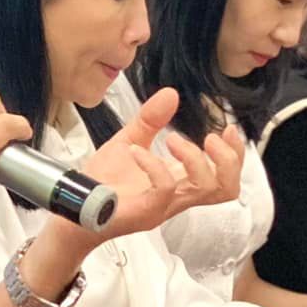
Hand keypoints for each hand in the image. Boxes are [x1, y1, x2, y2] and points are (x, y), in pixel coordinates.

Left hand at [77, 90, 244, 242]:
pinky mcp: (144, 213)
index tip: (229, 129)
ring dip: (197, 158)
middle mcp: (177, 197)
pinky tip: (135, 152)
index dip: (235, 156)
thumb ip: (150, 120)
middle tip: (209, 137)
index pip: (225, 178)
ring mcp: (162, 207)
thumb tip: (171, 93)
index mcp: (179, 182)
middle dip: (228, 159)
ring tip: (174, 139)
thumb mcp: (128, 142)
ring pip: (206, 189)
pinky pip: (165, 189)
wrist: (72, 206)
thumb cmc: (101, 181)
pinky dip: (154, 164)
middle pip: (226, 188)